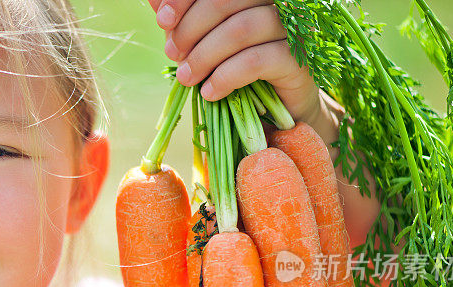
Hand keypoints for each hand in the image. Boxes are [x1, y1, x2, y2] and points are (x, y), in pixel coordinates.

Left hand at [148, 0, 322, 126]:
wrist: (277, 109)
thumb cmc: (237, 66)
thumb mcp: (204, 41)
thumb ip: (183, 19)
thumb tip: (154, 0)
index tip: (163, 21)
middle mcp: (277, 2)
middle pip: (226, 1)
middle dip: (190, 29)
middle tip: (173, 54)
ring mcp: (292, 28)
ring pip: (240, 30)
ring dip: (204, 55)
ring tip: (187, 78)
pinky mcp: (298, 60)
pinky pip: (255, 61)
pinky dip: (225, 77)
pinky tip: (210, 92)